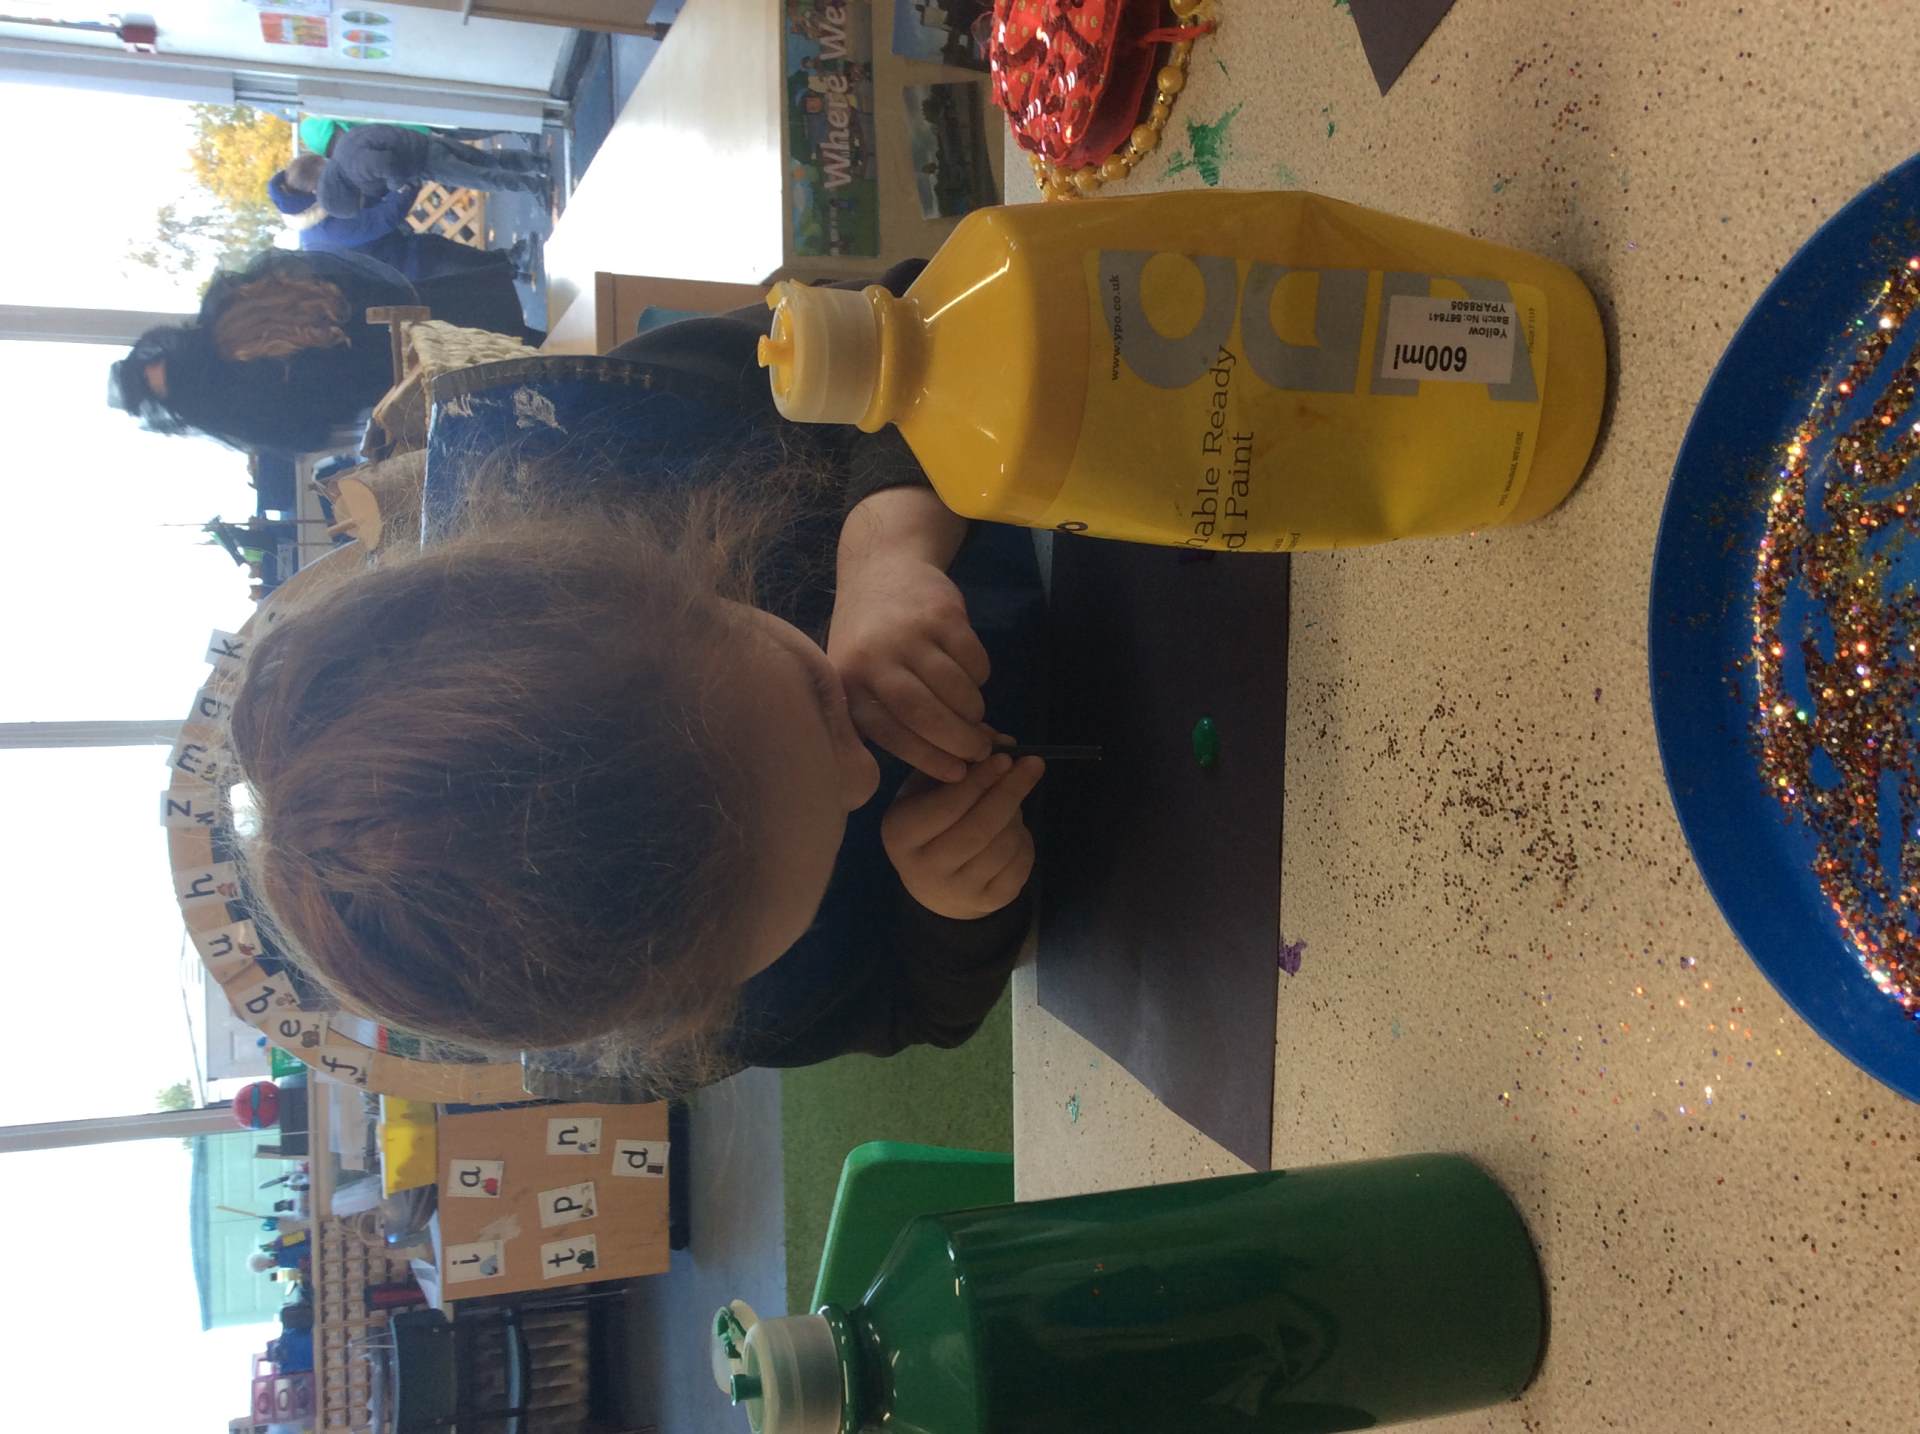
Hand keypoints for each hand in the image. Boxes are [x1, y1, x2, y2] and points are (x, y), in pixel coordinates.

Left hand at [829, 550, 993, 780]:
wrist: (882, 570)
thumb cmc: (869, 639)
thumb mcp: (855, 677)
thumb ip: (876, 719)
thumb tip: (920, 770)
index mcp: (850, 683)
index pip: (892, 733)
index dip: (929, 759)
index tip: (956, 775)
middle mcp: (874, 658)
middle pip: (924, 713)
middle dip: (958, 741)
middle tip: (978, 751)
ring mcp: (908, 633)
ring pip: (955, 689)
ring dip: (973, 712)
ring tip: (975, 717)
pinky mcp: (942, 613)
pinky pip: (973, 660)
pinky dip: (980, 678)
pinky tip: (972, 678)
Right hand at [882, 754, 1043, 918]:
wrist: (933, 887)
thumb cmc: (929, 823)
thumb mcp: (927, 787)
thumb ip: (959, 760)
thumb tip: (1002, 741)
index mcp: (900, 834)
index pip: (946, 806)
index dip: (979, 780)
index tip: (1005, 756)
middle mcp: (924, 869)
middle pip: (979, 828)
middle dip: (1010, 791)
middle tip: (1033, 763)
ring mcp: (958, 891)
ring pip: (1004, 845)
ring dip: (1016, 815)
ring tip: (1012, 800)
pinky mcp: (988, 903)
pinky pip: (1020, 864)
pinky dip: (1024, 839)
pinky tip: (1013, 830)